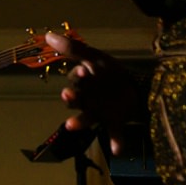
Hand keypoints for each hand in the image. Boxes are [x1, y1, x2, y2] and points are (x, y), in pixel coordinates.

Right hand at [48, 31, 137, 153]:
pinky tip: (117, 151)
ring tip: (71, 125)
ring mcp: (100, 112)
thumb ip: (73, 48)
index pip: (76, 80)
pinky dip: (115, 142)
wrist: (138, 88)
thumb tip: (47, 34)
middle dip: (71, 99)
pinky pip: (113, 133)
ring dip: (79, 121)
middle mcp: (87, 99)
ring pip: (87, 117)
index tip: (85, 72)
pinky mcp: (114, 122)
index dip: (79, 77)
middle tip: (66, 96)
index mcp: (84, 84)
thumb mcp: (96, 58)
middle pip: (76, 100)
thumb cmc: (111, 74)